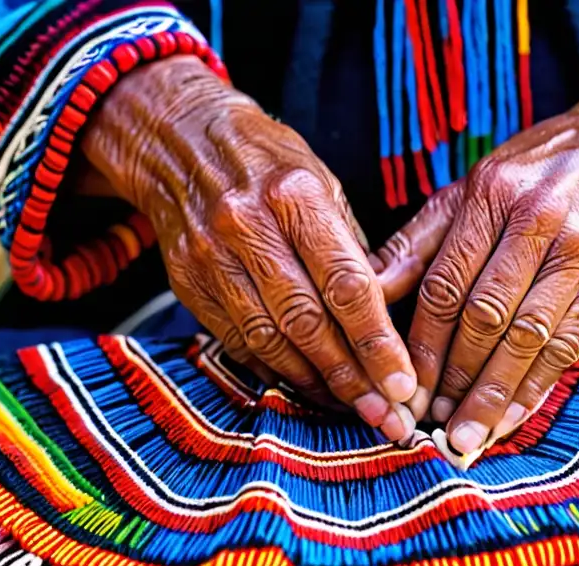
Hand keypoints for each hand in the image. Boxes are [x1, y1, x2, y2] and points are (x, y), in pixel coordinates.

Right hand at [82, 56, 417, 440]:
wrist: (177, 139)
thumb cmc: (266, 159)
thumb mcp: (321, 181)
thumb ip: (352, 248)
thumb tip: (387, 315)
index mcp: (294, 194)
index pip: (345, 284)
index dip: (376, 342)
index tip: (401, 384)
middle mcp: (247, 226)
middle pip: (308, 322)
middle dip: (350, 377)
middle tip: (384, 414)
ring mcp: (210, 257)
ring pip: (270, 340)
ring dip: (315, 383)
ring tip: (352, 408)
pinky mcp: (188, 283)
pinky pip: (238, 342)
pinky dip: (276, 370)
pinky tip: (306, 387)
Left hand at [377, 70, 578, 455]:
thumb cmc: (535, 174)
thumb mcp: (471, 189)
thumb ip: (419, 242)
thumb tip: (368, 289)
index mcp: (492, 196)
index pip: (446, 284)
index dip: (422, 344)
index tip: (403, 387)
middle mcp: (538, 223)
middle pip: (486, 316)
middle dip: (454, 377)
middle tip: (428, 422)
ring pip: (528, 339)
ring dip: (494, 394)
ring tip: (466, 435)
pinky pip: (568, 347)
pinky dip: (536, 389)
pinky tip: (510, 419)